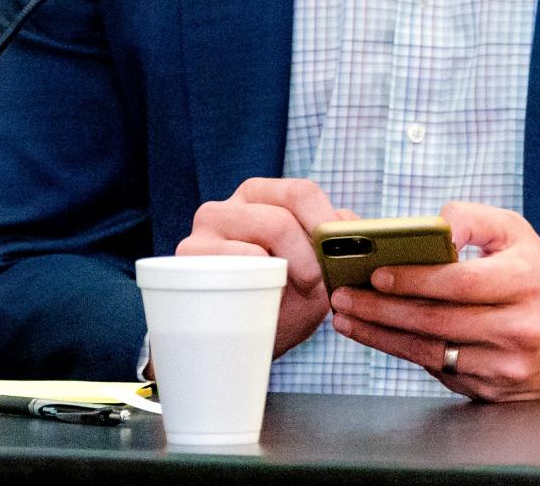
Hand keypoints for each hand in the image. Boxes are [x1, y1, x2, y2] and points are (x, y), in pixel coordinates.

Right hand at [177, 177, 355, 357]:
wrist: (235, 346)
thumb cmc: (280, 301)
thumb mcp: (314, 269)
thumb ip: (334, 243)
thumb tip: (351, 226)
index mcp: (262, 196)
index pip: (300, 192)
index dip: (324, 223)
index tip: (337, 254)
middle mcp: (230, 205)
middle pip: (280, 217)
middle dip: (307, 255)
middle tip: (315, 285)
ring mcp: (204, 231)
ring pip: (253, 245)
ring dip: (284, 272)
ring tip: (288, 295)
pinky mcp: (187, 258)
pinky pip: (230, 265)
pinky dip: (254, 284)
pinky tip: (258, 300)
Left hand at [328, 201, 539, 400]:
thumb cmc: (536, 275)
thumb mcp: (515, 233)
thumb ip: (472, 218)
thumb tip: (432, 224)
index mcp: (525, 280)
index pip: (462, 281)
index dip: (416, 278)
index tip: (377, 273)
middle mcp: (518, 327)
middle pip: (438, 320)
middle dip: (382, 308)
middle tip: (343, 295)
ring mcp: (505, 366)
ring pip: (431, 351)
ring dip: (381, 335)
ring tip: (347, 317)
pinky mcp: (492, 391)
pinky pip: (438, 371)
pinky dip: (402, 353)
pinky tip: (376, 337)